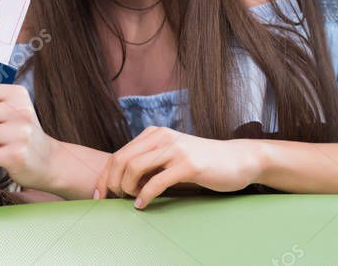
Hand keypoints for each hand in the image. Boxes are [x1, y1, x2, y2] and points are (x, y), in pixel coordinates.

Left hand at [95, 127, 260, 208]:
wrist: (237, 160)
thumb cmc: (202, 162)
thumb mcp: (172, 155)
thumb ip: (150, 162)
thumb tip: (121, 182)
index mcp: (154, 133)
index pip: (118, 154)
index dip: (104, 176)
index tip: (100, 195)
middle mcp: (162, 137)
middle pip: (121, 160)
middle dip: (111, 183)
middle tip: (114, 200)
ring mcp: (175, 149)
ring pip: (134, 168)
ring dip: (126, 189)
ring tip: (131, 200)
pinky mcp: (188, 165)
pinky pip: (156, 182)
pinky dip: (144, 196)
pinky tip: (143, 205)